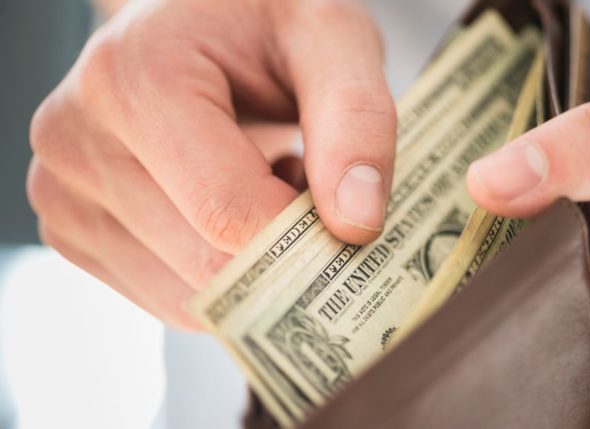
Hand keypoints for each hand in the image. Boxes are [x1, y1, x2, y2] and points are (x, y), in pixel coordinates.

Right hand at [27, 0, 394, 328]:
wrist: (200, 19)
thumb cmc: (264, 20)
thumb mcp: (331, 38)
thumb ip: (357, 120)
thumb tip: (356, 224)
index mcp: (132, 80)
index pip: (228, 212)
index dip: (306, 237)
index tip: (348, 217)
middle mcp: (74, 139)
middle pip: (206, 264)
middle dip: (280, 251)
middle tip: (304, 185)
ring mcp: (61, 192)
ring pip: (187, 296)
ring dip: (249, 266)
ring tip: (262, 184)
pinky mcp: (73, 229)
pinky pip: (167, 299)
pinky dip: (214, 276)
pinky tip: (226, 210)